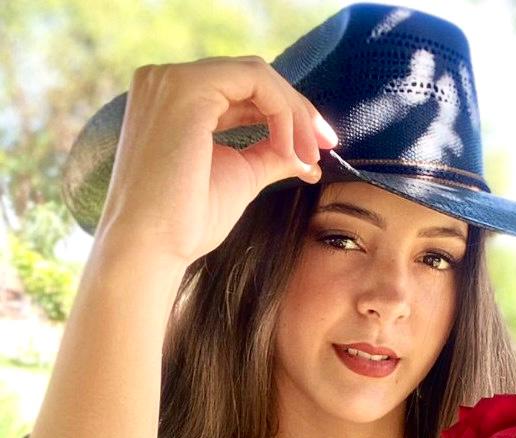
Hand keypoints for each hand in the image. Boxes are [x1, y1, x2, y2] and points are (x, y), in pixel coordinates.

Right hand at [94, 55, 337, 264]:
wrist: (151, 248)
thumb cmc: (186, 222)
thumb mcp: (240, 176)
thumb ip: (269, 155)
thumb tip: (306, 156)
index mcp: (174, 102)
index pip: (242, 91)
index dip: (286, 113)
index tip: (316, 148)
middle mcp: (167, 82)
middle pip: (253, 78)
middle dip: (297, 110)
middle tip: (327, 144)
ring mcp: (172, 80)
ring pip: (258, 75)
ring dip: (294, 112)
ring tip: (310, 154)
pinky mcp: (186, 88)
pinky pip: (256, 82)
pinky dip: (283, 112)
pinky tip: (288, 149)